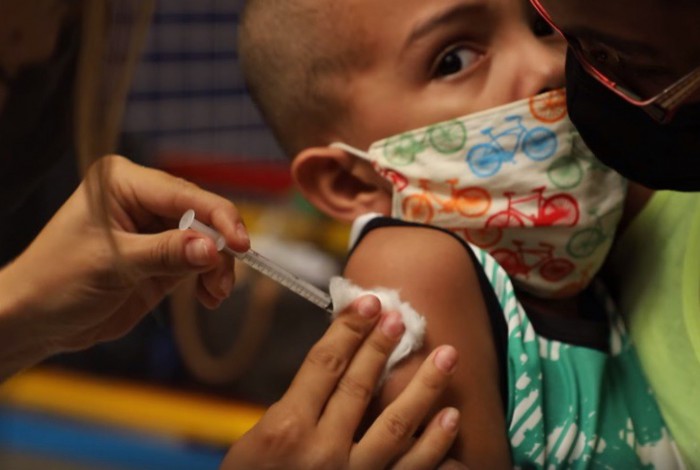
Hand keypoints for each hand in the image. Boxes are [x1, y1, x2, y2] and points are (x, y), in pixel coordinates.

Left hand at [0, 155, 248, 366]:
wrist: (36, 321)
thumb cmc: (57, 282)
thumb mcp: (113, 265)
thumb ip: (166, 254)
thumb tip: (213, 250)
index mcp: (122, 183)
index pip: (183, 194)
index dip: (217, 216)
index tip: (241, 243)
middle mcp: (142, 199)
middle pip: (201, 215)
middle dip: (218, 248)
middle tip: (222, 281)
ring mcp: (155, 229)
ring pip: (206, 240)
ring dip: (216, 268)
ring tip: (213, 295)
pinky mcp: (163, 257)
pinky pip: (199, 261)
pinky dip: (209, 279)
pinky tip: (208, 298)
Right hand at [221, 295, 462, 469]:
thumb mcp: (253, 444)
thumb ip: (293, 410)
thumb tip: (334, 371)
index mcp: (287, 429)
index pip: (325, 364)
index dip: (348, 329)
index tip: (367, 303)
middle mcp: (322, 451)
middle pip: (360, 385)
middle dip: (382, 345)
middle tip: (401, 315)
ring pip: (397, 425)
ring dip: (426, 387)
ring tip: (448, 355)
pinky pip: (412, 469)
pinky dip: (435, 443)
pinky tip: (450, 416)